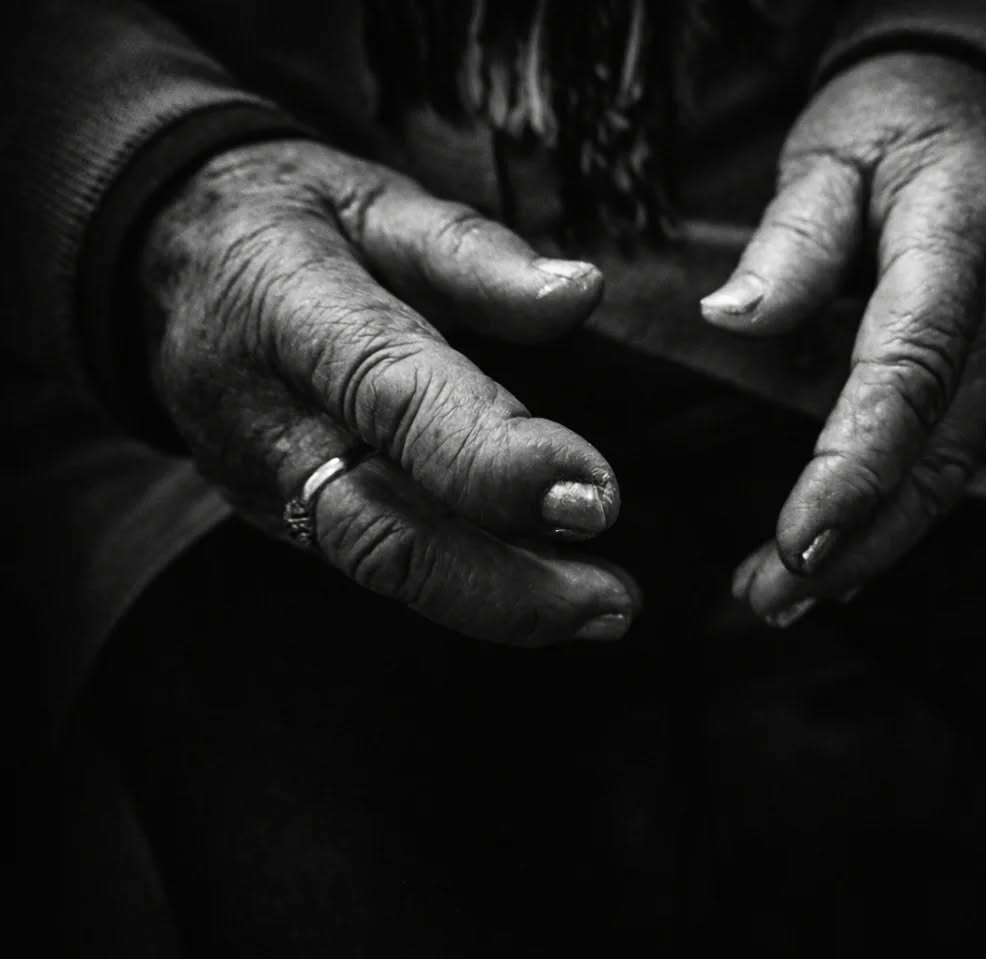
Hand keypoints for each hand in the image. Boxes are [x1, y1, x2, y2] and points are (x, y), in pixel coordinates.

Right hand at [144, 139, 640, 643]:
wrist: (162, 263)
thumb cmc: (289, 226)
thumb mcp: (372, 201)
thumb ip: (471, 251)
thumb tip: (580, 292)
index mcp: (292, 314)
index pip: (394, 397)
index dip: (495, 457)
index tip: (594, 495)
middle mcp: (269, 419)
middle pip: (382, 525)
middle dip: (506, 580)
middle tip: (614, 600)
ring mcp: (265, 482)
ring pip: (380, 566)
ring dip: (498, 604)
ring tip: (601, 610)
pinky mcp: (278, 517)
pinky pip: (375, 564)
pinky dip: (466, 590)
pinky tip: (544, 594)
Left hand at [701, 52, 985, 625]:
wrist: (981, 116)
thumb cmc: (896, 127)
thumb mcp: (835, 151)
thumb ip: (794, 236)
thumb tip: (731, 319)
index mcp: (959, 247)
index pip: (911, 374)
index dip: (857, 467)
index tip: (797, 542)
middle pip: (940, 453)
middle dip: (859, 541)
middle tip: (770, 599)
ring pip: (947, 473)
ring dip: (870, 548)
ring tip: (784, 600)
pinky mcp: (980, 376)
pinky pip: (944, 459)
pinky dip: (889, 519)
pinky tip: (837, 565)